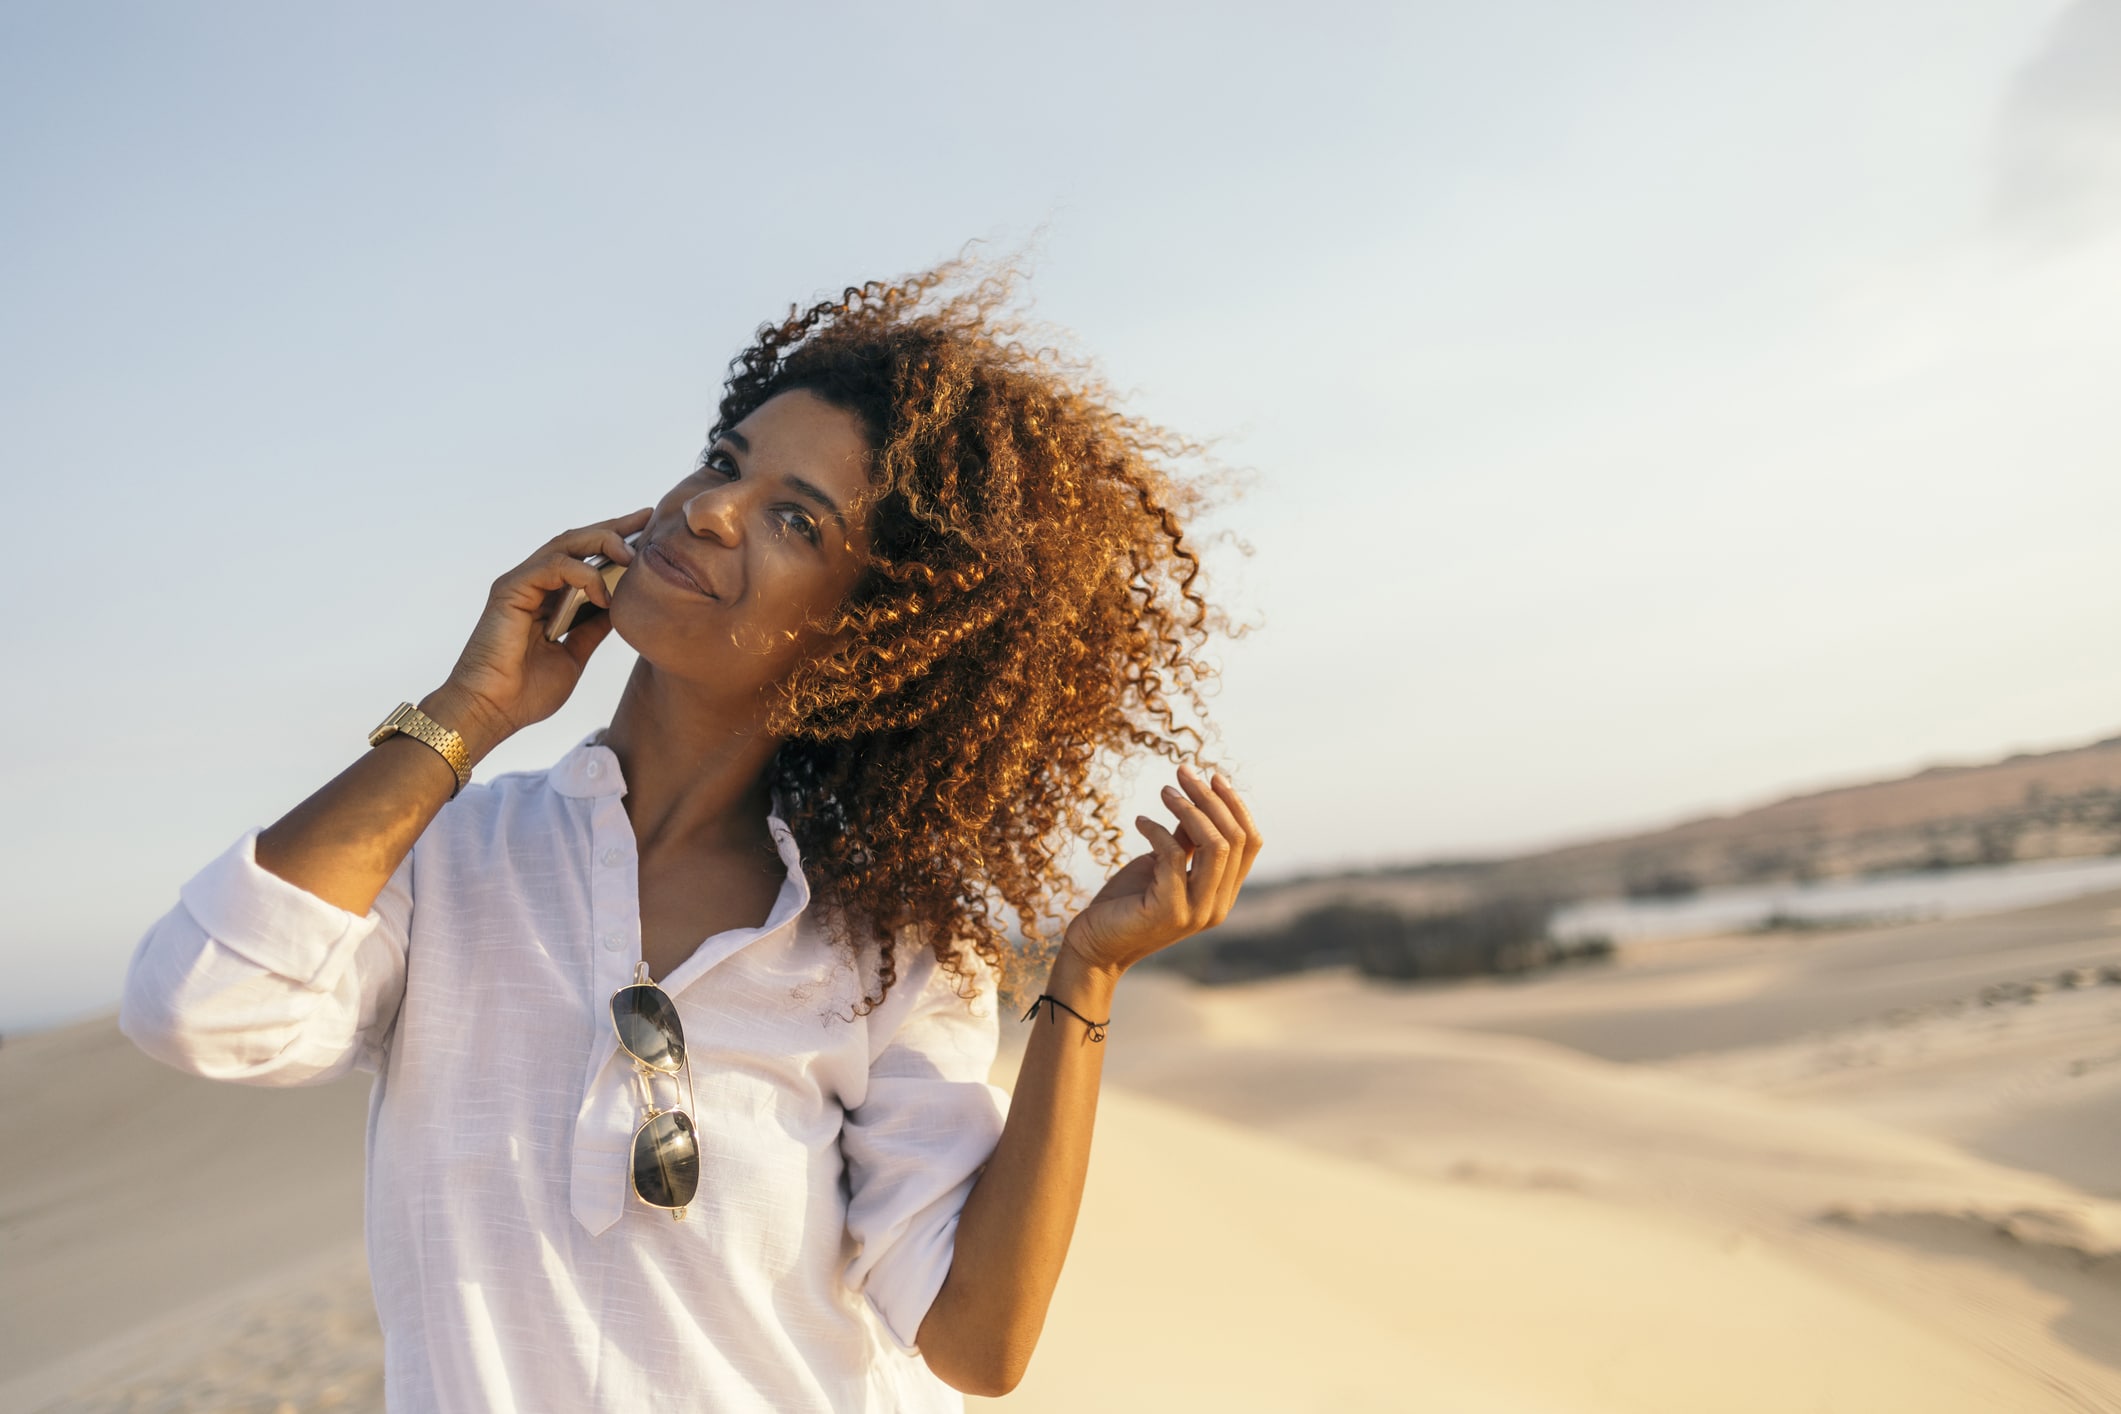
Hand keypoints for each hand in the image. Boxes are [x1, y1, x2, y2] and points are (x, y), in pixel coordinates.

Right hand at [426, 508, 652, 758]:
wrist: (492, 712)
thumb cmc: (526, 691)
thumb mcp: (575, 654)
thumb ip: (593, 627)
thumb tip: (621, 606)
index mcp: (547, 597)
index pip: (584, 557)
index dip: (614, 541)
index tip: (647, 533)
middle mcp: (533, 584)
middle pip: (576, 541)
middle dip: (613, 528)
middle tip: (646, 519)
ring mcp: (521, 583)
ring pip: (566, 545)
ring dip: (603, 543)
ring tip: (632, 554)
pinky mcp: (510, 589)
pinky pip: (553, 567)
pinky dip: (583, 575)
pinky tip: (604, 594)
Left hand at [1061, 764, 1263, 975]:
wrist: (1096, 944)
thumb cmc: (1129, 902)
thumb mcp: (1164, 865)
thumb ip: (1187, 841)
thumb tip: (1201, 799)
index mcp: (1224, 894)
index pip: (1250, 842)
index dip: (1235, 805)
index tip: (1212, 776)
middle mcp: (1218, 906)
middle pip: (1235, 839)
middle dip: (1210, 798)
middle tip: (1183, 772)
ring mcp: (1197, 911)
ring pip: (1215, 845)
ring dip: (1189, 809)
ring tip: (1165, 791)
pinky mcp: (1169, 910)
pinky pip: (1173, 856)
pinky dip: (1156, 831)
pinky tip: (1139, 822)